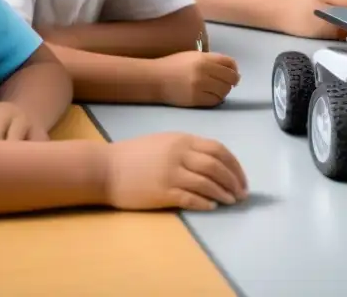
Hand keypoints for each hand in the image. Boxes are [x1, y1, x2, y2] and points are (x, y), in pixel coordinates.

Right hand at [104, 132, 247, 211]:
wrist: (104, 169)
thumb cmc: (134, 156)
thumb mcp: (164, 142)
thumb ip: (187, 148)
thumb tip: (213, 162)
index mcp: (182, 140)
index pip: (218, 150)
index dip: (234, 165)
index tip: (242, 178)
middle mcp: (179, 154)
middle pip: (216, 166)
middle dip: (234, 180)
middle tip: (242, 194)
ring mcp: (171, 173)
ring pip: (207, 182)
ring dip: (224, 192)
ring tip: (232, 201)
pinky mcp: (161, 192)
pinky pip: (190, 197)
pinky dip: (205, 202)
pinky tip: (213, 206)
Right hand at [154, 51, 240, 107]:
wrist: (154, 79)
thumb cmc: (174, 65)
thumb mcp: (194, 56)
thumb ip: (212, 61)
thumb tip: (232, 70)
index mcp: (204, 58)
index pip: (230, 63)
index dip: (234, 68)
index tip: (232, 72)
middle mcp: (204, 71)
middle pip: (230, 78)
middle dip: (232, 81)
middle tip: (228, 83)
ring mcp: (200, 86)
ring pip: (224, 91)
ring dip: (224, 90)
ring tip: (217, 89)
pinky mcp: (195, 99)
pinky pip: (215, 101)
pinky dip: (217, 99)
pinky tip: (211, 95)